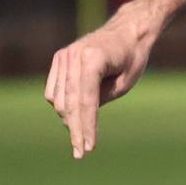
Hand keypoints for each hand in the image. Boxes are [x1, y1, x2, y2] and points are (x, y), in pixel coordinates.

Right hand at [44, 10, 159, 158]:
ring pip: (59, 99)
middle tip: (80, 153)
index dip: (86, 126)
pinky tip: (73, 118)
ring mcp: (63, 56)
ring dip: (68, 120)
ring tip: (80, 138)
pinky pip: (54, 91)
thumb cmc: (132, 58)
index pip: (86, 100)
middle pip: (70, 102)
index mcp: (93, 58)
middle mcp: (73, 56)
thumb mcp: (124, 83)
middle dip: (75, 130)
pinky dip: (62, 106)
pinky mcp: (59, 59)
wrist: (126, 31)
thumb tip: (77, 118)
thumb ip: (100, 99)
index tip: (88, 147)